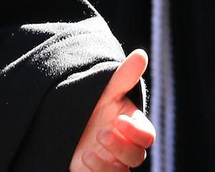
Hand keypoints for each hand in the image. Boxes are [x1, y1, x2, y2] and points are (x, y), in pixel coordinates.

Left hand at [71, 50, 153, 171]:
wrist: (68, 123)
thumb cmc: (93, 106)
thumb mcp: (106, 92)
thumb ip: (124, 77)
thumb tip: (141, 54)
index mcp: (133, 127)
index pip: (147, 136)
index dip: (137, 132)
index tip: (120, 120)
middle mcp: (126, 148)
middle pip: (136, 156)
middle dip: (121, 146)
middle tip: (102, 132)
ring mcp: (113, 163)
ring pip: (122, 171)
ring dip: (107, 163)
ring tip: (88, 151)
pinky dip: (97, 171)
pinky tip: (84, 158)